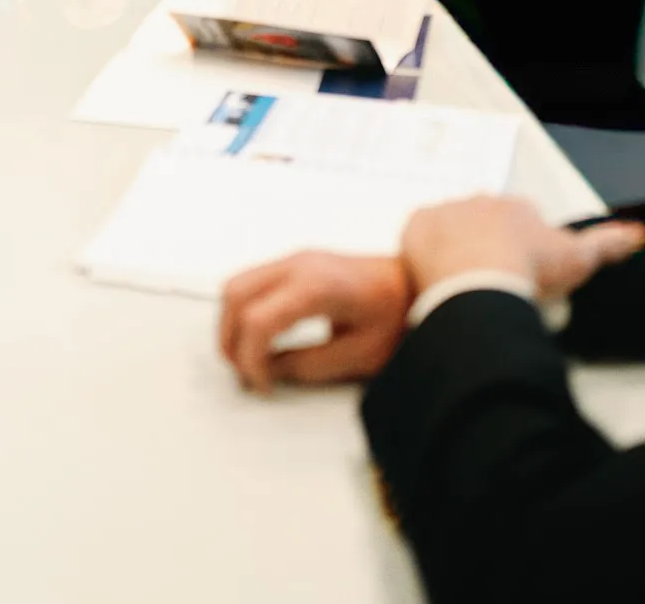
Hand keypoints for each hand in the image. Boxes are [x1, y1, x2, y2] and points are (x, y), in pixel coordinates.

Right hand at [219, 252, 411, 392]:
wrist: (414, 282)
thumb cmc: (396, 314)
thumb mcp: (358, 354)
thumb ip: (308, 365)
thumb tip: (270, 371)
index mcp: (316, 287)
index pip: (258, 321)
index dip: (251, 359)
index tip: (262, 385)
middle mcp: (298, 265)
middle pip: (234, 297)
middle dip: (230, 340)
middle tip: (245, 374)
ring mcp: (294, 259)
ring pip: (235, 285)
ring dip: (232, 323)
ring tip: (248, 358)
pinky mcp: (295, 263)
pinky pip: (251, 281)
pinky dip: (243, 310)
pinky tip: (260, 337)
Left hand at [398, 196, 644, 300]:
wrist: (483, 279)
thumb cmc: (532, 269)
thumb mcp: (579, 258)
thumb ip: (610, 244)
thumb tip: (640, 233)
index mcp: (518, 208)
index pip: (519, 221)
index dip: (519, 248)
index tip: (518, 272)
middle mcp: (481, 201)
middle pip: (482, 223)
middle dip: (485, 244)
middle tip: (486, 280)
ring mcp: (447, 211)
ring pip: (450, 228)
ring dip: (453, 248)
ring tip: (458, 282)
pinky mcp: (416, 226)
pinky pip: (418, 235)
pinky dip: (423, 252)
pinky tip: (431, 275)